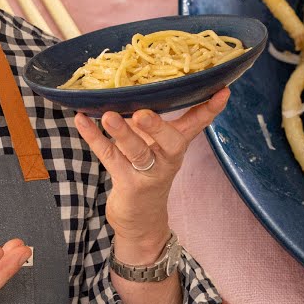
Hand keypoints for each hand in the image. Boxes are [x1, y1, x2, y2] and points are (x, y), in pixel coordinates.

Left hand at [73, 88, 229, 262]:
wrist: (141, 220)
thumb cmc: (146, 171)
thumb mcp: (155, 145)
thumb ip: (150, 120)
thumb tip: (134, 84)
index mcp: (176, 145)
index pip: (198, 124)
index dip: (210, 108)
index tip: (222, 91)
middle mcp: (167, 159)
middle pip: (170, 141)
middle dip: (158, 126)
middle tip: (143, 113)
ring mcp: (148, 173)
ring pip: (137, 152)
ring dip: (123, 134)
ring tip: (109, 116)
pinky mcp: (128, 184)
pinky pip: (108, 157)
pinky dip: (93, 138)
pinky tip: (81, 120)